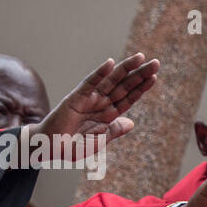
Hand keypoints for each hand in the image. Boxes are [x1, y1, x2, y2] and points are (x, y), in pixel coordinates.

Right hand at [27, 53, 159, 162]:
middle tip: (156, 63)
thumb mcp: (99, 141)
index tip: (154, 77)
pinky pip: (90, 83)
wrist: (51, 149)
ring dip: (125, 69)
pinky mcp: (76, 97)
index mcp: (109, 115)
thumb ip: (114, 131)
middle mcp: (101, 103)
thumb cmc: (73, 146)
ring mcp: (89, 99)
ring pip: (111, 81)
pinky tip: (111, 63)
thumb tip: (131, 123)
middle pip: (124, 86)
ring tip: (140, 57)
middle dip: (140, 75)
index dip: (141, 88)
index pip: (128, 98)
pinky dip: (100, 73)